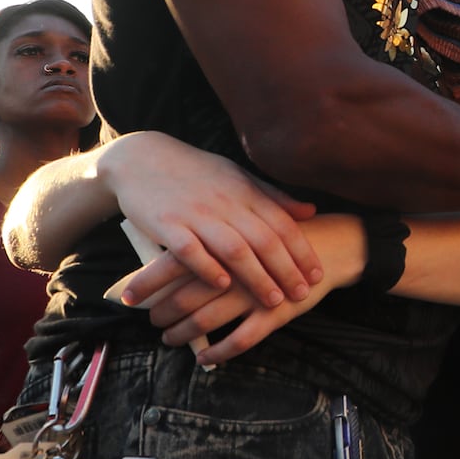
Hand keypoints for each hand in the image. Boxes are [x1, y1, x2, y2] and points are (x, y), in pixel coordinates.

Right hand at [101, 132, 322, 308]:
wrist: (142, 158)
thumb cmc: (196, 172)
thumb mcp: (238, 177)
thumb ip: (273, 197)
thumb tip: (311, 211)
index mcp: (245, 192)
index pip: (282, 224)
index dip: (302, 251)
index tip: (317, 274)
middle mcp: (226, 203)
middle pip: (263, 240)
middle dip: (287, 270)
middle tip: (303, 294)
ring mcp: (197, 214)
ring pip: (234, 249)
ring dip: (256, 277)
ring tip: (273, 300)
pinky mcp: (167, 224)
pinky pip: (191, 250)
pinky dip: (208, 268)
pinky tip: (223, 286)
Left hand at [129, 214, 362, 366]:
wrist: (332, 244)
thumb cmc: (281, 234)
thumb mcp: (247, 223)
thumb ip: (212, 234)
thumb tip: (168, 247)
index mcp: (225, 242)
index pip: (174, 262)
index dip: (146, 282)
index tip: (126, 297)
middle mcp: (236, 269)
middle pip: (184, 296)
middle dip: (161, 313)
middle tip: (152, 320)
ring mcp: (256, 292)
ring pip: (207, 320)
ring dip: (183, 334)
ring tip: (170, 338)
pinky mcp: (276, 313)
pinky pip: (241, 339)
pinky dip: (218, 352)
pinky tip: (205, 357)